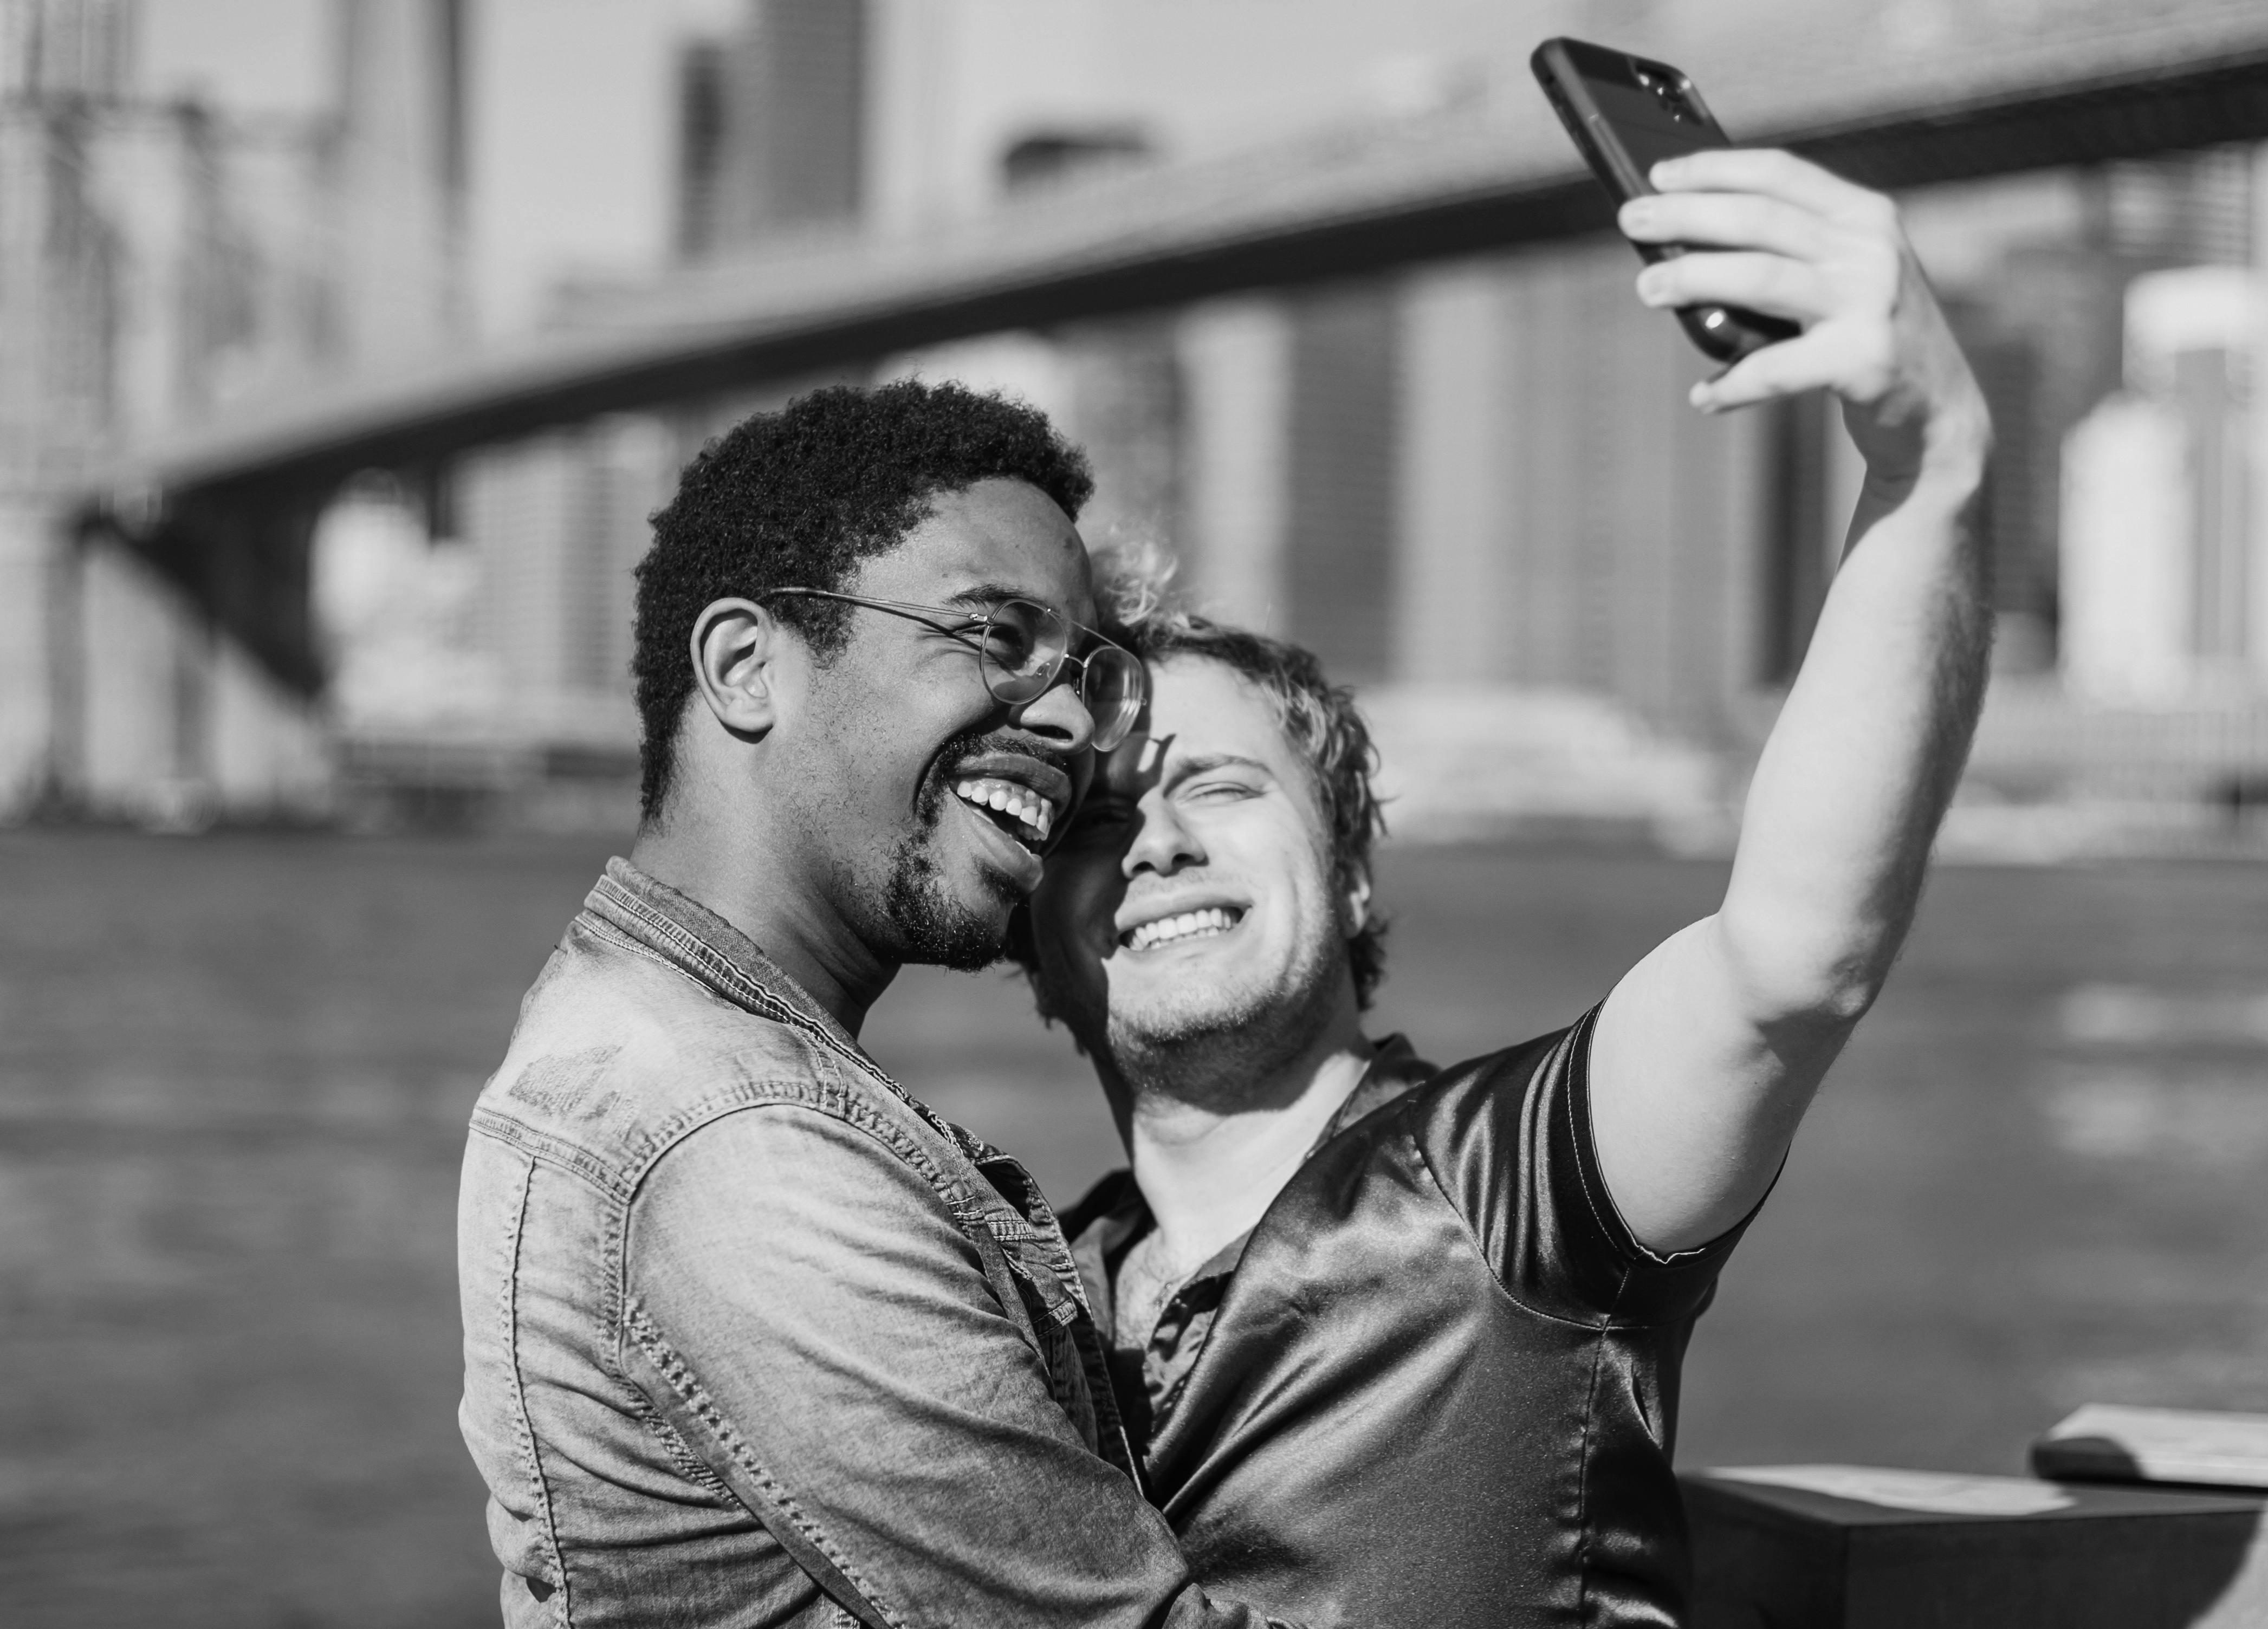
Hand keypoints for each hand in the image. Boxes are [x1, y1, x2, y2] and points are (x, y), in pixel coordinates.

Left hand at [1617, 149, 1987, 489]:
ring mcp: (1870, 302)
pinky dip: (1732, 385)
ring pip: (1759, 277)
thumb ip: (1788, 251)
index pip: (1779, 174)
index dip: (1714, 168)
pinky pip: (1776, 368)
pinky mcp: (1864, 360)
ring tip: (1647, 287)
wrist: (1939, 410)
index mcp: (1864, 215)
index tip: (1658, 173)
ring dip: (1692, 279)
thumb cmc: (1866, 336)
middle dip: (1686, 214)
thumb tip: (1685, 240)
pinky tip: (1704, 396)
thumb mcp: (1842, 276)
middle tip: (1631, 220)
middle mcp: (1871, 249)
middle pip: (1759, 218)